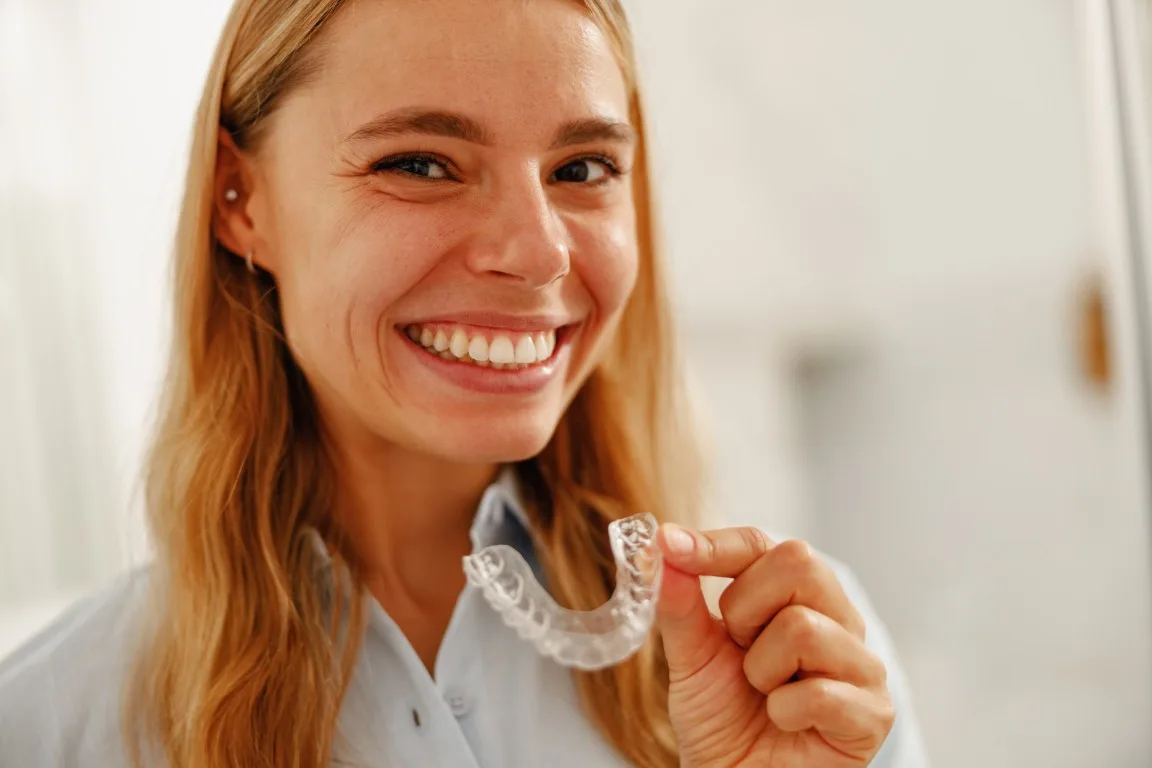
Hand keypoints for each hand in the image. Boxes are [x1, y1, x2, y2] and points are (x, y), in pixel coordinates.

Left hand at [655, 525, 893, 766]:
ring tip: (763, 693)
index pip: (763, 545)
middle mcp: (838, 619)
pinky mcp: (873, 714)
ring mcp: (861, 664)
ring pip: (803, 627)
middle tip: (739, 650)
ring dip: (761, 670)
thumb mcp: (690, 655)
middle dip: (746, 608)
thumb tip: (662, 546)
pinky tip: (785, 722)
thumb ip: (679, 602)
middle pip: (799, 562)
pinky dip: (784, 711)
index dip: (715, 545)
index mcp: (797, 595)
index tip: (670, 546)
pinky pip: (820, 692)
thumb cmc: (722, 718)